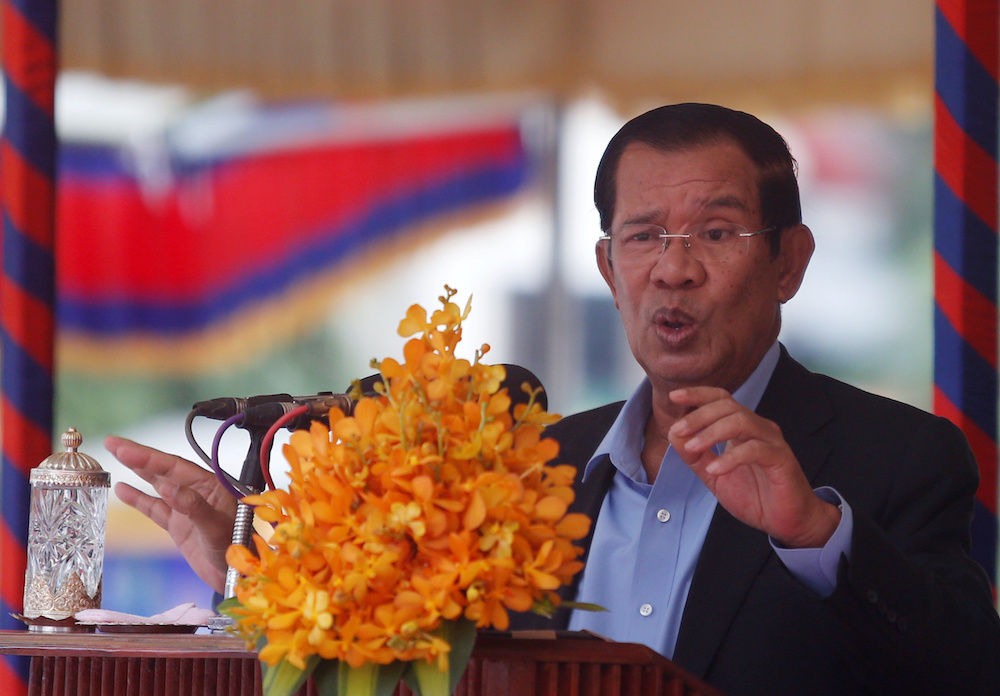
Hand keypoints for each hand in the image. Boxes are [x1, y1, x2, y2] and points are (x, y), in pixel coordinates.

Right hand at [105, 435, 237, 592]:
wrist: (236, 579)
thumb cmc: (234, 550)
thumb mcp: (216, 527)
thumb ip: (193, 506)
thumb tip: (167, 486)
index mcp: (212, 486)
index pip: (175, 466)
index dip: (148, 456)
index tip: (124, 448)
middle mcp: (199, 493)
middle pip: (164, 470)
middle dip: (139, 456)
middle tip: (112, 442)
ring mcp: (187, 509)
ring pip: (158, 485)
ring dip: (138, 471)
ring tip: (116, 455)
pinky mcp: (179, 526)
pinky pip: (155, 508)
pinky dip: (139, 498)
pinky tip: (122, 488)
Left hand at [666, 387, 839, 547]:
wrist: (786, 521)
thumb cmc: (754, 495)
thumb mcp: (715, 476)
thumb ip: (696, 457)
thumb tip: (675, 436)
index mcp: (742, 428)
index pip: (721, 400)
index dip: (699, 395)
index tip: (674, 397)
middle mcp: (758, 428)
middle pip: (728, 406)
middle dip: (699, 415)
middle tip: (678, 430)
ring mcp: (771, 441)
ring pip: (741, 421)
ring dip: (712, 432)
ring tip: (693, 448)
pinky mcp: (781, 459)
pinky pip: (755, 450)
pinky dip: (731, 457)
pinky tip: (715, 469)